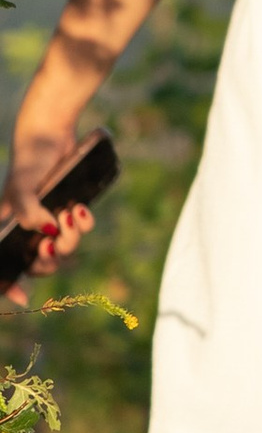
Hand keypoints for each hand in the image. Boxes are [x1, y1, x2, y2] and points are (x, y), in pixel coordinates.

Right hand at [3, 106, 92, 303]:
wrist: (52, 134)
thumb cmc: (29, 160)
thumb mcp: (23, 187)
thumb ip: (29, 212)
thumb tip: (47, 235)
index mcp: (7, 227)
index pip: (4, 263)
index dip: (8, 284)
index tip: (21, 297)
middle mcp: (26, 229)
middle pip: (39, 263)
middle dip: (50, 257)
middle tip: (54, 243)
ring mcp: (48, 221)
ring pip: (64, 248)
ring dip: (71, 238)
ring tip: (71, 215)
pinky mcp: (68, 210)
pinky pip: (80, 230)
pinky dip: (84, 223)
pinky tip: (81, 209)